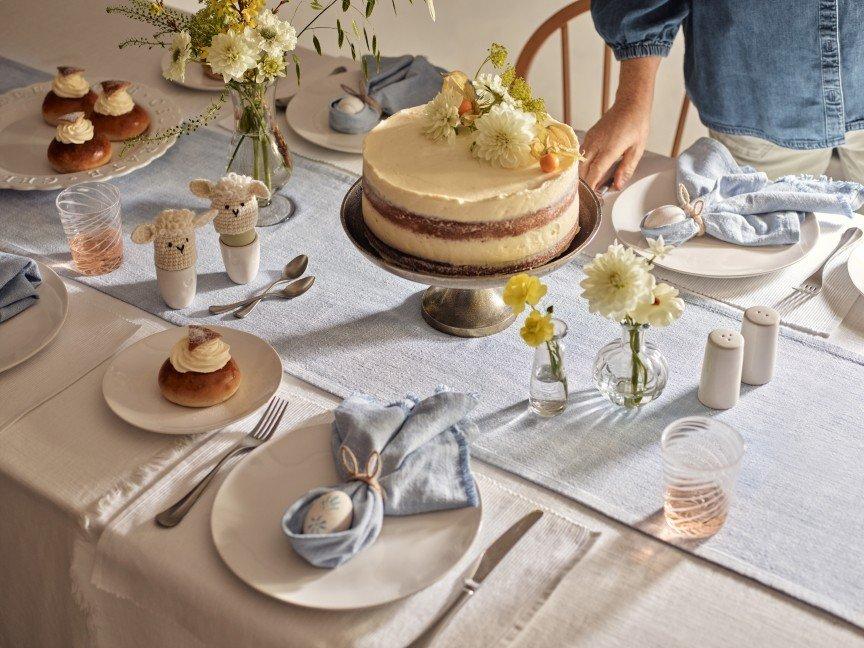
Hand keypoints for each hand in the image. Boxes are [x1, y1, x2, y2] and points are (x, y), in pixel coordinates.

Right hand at [580, 56, 659, 190]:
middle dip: (586, 185)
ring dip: (584, 175)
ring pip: (580, 163)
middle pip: (583, 171)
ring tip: (593, 184)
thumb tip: (616, 185)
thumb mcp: (637, 150)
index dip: (592, 189)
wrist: (630, 104)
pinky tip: (593, 170)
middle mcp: (596, 144)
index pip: (593, 174)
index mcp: (609, 149)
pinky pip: (582, 155)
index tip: (594, 199)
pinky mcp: (588, 136)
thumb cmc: (637, 125)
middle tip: (594, 195)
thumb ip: (626, 169)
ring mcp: (590, 139)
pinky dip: (585, 165)